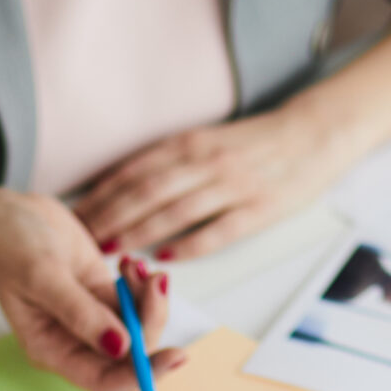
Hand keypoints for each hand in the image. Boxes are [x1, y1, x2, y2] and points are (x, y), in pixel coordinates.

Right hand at [0, 192, 182, 390]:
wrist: (5, 214)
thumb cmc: (9, 245)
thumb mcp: (42, 276)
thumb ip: (81, 313)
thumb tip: (120, 347)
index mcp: (53, 350)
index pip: (105, 380)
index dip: (142, 375)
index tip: (175, 356)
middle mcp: (75, 342)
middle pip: (132, 354)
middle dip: (151, 321)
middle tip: (157, 282)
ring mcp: (93, 318)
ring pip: (140, 325)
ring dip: (149, 298)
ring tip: (134, 265)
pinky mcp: (104, 294)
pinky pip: (138, 301)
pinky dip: (144, 283)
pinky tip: (128, 260)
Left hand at [72, 102, 359, 260]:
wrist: (317, 133)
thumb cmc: (260, 141)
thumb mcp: (210, 140)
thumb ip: (172, 162)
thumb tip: (127, 186)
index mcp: (191, 143)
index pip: (135, 170)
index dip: (102, 193)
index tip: (74, 215)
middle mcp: (206, 161)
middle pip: (147, 190)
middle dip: (110, 215)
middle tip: (80, 240)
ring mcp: (233, 186)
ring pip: (175, 210)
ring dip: (139, 231)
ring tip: (111, 251)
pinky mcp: (259, 209)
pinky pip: (218, 230)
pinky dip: (189, 244)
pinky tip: (165, 258)